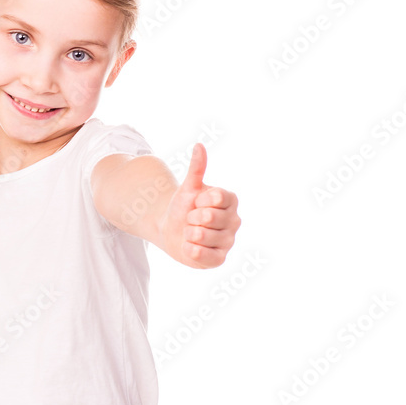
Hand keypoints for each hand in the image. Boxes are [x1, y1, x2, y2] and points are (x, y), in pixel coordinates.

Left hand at [159, 143, 240, 268]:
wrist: (171, 230)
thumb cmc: (183, 206)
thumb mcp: (188, 187)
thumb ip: (196, 168)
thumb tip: (199, 145)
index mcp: (230, 200)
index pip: (216, 198)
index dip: (200, 200)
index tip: (197, 202)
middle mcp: (234, 221)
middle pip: (209, 217)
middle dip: (191, 217)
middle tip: (191, 218)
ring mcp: (228, 241)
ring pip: (203, 236)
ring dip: (188, 233)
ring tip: (190, 231)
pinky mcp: (219, 259)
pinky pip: (203, 255)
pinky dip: (190, 249)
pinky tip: (188, 245)